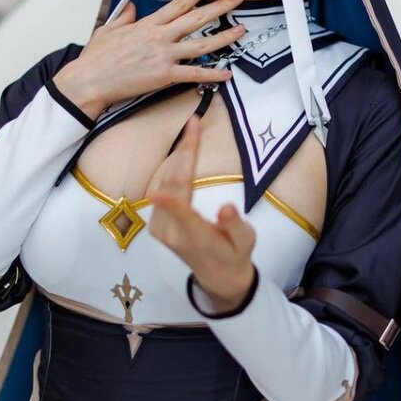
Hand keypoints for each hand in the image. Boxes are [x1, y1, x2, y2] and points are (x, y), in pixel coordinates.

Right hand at [53, 0, 246, 119]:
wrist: (90, 79)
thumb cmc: (96, 59)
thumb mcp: (108, 30)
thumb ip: (124, 17)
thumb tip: (132, 7)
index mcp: (148, 24)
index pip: (179, 3)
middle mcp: (159, 36)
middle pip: (196, 18)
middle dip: (220, 7)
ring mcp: (163, 55)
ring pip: (201, 44)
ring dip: (224, 37)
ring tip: (242, 30)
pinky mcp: (164, 76)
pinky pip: (194, 74)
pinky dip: (212, 74)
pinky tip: (227, 73)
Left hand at [146, 110, 255, 309]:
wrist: (217, 276)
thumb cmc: (235, 254)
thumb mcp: (244, 241)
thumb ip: (234, 225)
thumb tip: (227, 207)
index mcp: (195, 237)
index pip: (182, 212)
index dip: (172, 195)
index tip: (164, 176)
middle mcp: (172, 233)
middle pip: (174, 185)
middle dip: (186, 151)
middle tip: (196, 123)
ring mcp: (160, 229)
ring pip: (167, 183)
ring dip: (179, 156)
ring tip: (192, 131)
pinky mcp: (156, 225)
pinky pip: (163, 189)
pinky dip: (174, 169)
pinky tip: (185, 153)